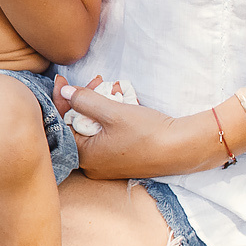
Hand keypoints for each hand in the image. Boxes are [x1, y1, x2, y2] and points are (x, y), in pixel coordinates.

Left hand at [56, 75, 203, 179]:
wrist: (184, 149)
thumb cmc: (147, 133)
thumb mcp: (112, 112)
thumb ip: (84, 101)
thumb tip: (65, 92)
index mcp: (84, 156)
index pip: (61, 124)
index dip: (61, 99)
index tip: (62, 80)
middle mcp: (92, 164)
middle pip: (78, 125)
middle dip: (86, 99)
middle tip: (97, 81)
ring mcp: (108, 164)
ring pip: (95, 128)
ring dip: (102, 105)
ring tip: (115, 87)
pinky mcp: (123, 159)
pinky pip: (109, 134)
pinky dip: (112, 117)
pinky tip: (123, 100)